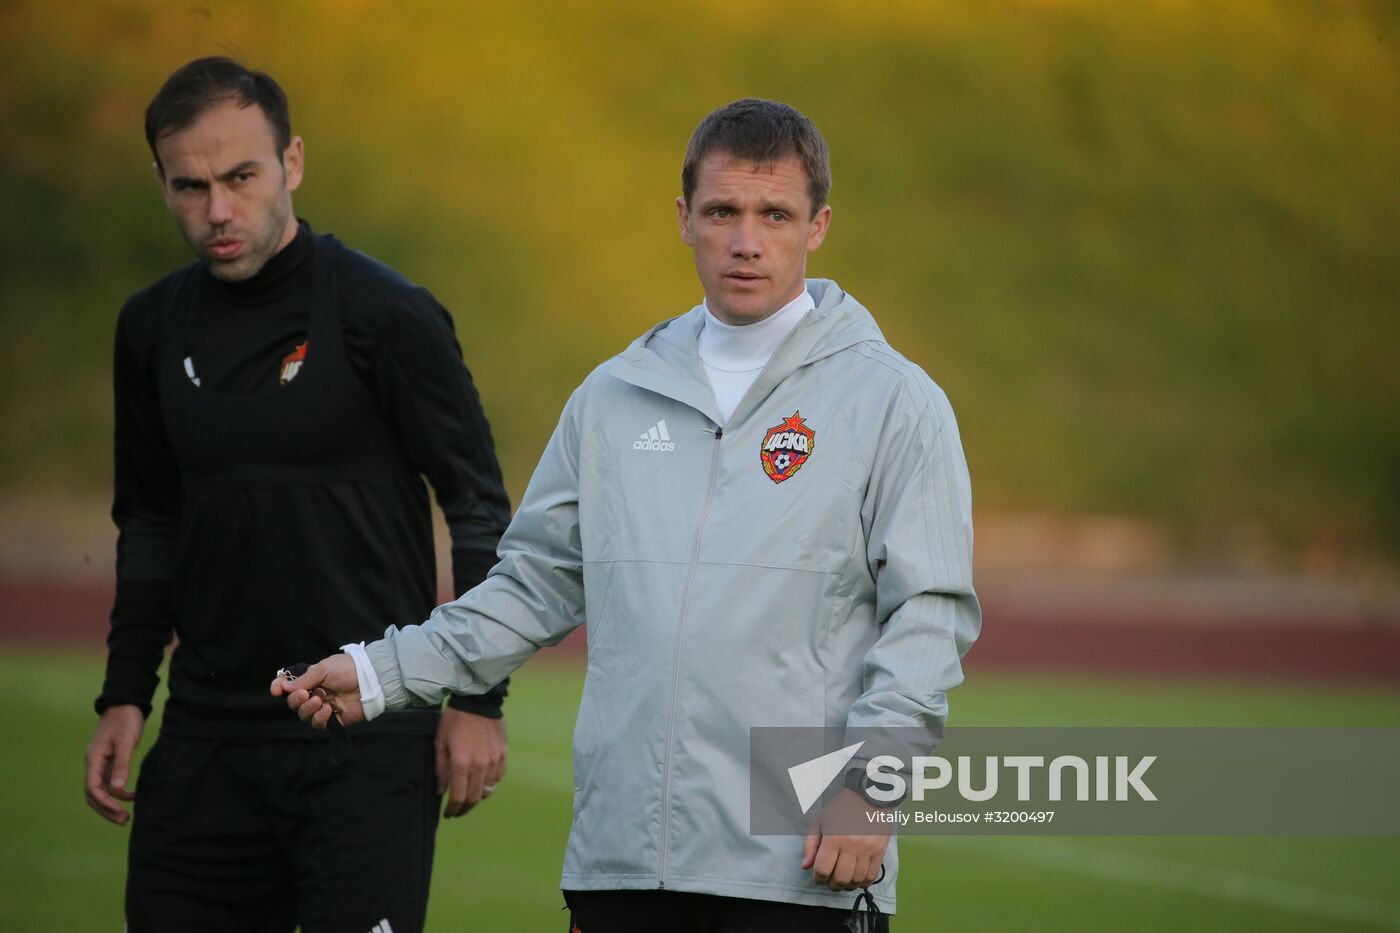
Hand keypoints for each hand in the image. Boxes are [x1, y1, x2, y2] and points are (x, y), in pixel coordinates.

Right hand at [84, 705, 143, 824]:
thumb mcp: (125, 741)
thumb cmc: (125, 720)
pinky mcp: (110, 761)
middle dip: (106, 809)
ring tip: (127, 816)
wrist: (126, 703)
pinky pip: (110, 783)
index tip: (118, 810)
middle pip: (94, 794)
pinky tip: (132, 796)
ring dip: (112, 803)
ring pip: (102, 790)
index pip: (92, 788)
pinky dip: (119, 792)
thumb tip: (118, 788)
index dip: (104, 802)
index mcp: (93, 759)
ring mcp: (101, 763)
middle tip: (123, 821)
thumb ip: (122, 764)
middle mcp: (94, 764)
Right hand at [270, 655, 362, 728]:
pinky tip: (328, 710)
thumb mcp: (324, 668)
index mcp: (312, 679)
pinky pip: (318, 724)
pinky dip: (320, 718)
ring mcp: (324, 707)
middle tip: (305, 695)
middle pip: (294, 703)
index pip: (290, 686)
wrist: (371, 680)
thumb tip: (284, 687)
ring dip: (308, 709)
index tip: (276, 690)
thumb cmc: (348, 669)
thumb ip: (304, 679)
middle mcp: (316, 694)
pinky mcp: (334, 719)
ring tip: (321, 701)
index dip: (280, 688)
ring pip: (304, 715)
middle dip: (296, 700)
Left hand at [435, 707, 507, 817]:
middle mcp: (480, 765)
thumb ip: (440, 770)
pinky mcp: (503, 754)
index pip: (459, 797)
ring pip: (488, 790)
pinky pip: (498, 777)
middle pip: (475, 798)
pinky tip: (482, 781)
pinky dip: (490, 783)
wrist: (478, 701)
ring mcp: (494, 760)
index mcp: (461, 763)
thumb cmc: (454, 721)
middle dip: (465, 808)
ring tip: (470, 796)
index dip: (453, 810)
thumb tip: (441, 791)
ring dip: (478, 797)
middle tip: (458, 810)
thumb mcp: (440, 743)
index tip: (448, 814)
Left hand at [801, 789, 892, 890]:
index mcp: (833, 838)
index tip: (818, 877)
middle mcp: (851, 847)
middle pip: (840, 878)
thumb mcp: (820, 821)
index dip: (818, 878)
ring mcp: (867, 850)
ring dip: (847, 886)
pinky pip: (871, 875)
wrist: (869, 796)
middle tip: (829, 882)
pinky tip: (857, 880)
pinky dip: (863, 882)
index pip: (823, 869)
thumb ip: (810, 844)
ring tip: (843, 882)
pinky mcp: (880, 852)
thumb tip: (806, 867)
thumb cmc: (841, 808)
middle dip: (832, 885)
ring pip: (856, 880)